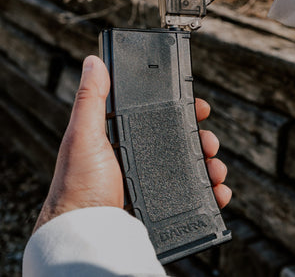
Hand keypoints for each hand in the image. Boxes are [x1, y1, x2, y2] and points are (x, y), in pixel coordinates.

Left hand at [33, 55, 230, 232]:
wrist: (85, 234)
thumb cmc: (77, 185)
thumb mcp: (83, 135)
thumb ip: (91, 98)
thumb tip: (93, 62)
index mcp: (124, 138)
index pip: (160, 116)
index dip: (182, 109)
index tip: (199, 106)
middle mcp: (140, 158)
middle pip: (181, 142)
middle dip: (202, 139)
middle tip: (209, 141)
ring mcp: (152, 183)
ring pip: (191, 167)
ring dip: (209, 164)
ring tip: (215, 168)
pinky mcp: (161, 206)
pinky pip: (194, 196)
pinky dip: (210, 193)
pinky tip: (217, 192)